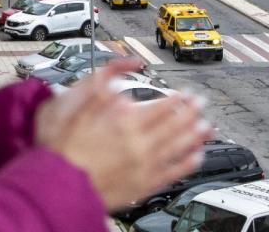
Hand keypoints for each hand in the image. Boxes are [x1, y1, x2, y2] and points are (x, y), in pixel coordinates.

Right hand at [36, 60, 212, 210]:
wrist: (62, 186)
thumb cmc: (65, 153)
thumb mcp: (76, 115)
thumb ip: (97, 96)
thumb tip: (113, 82)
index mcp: (124, 124)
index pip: (161, 107)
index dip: (177, 99)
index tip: (186, 93)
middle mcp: (139, 144)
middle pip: (175, 125)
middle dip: (191, 112)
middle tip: (201, 104)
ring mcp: (145, 165)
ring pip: (179, 147)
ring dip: (195, 135)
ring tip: (206, 126)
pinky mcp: (144, 184)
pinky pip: (173, 172)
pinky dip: (188, 163)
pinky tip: (196, 157)